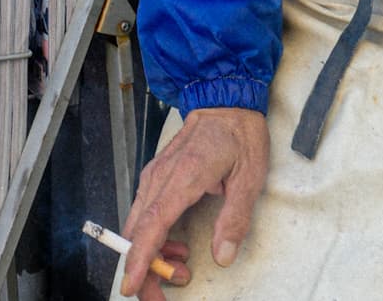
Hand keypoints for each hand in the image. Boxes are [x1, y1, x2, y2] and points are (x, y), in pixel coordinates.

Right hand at [120, 107, 269, 297]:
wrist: (226, 100)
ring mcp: (155, 176)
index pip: (152, 224)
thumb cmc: (239, 133)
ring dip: (152, 254)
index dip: (141, 258)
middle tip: (160, 295)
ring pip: (138, 226)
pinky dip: (154, 237)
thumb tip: (223, 255)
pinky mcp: (155, 177)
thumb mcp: (249, 177)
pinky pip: (145, 214)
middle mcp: (161, 177)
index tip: (133, 284)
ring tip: (182, 268)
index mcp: (184, 177)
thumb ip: (234, 218)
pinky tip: (176, 246)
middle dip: (144, 268)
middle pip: (138, 232)